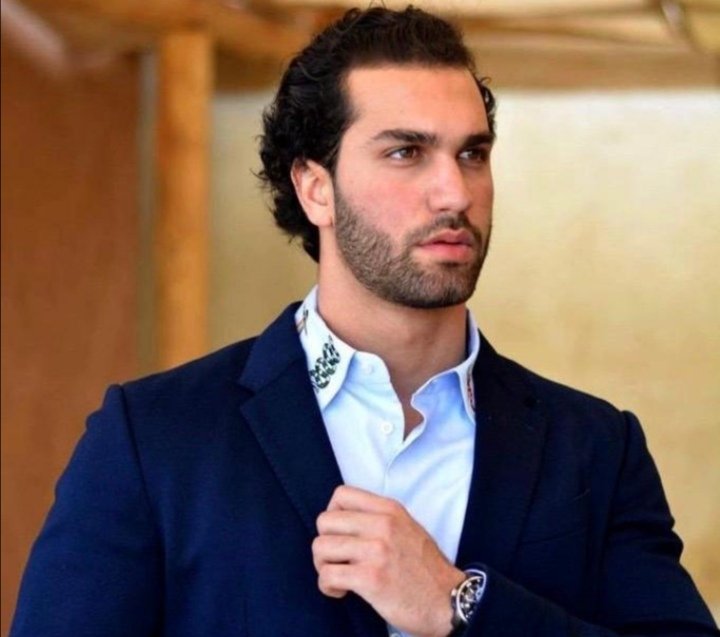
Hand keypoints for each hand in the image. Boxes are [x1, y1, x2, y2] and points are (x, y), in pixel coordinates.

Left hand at [312, 485, 464, 636]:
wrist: (447, 600)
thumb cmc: (424, 567)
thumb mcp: (406, 527)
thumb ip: (378, 518)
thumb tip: (342, 519)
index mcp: (390, 509)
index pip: (341, 495)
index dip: (332, 514)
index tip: (340, 533)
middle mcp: (382, 525)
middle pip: (324, 521)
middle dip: (324, 543)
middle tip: (336, 559)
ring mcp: (376, 551)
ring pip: (320, 547)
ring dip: (323, 566)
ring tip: (337, 575)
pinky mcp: (370, 578)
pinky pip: (327, 575)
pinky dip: (327, 586)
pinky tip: (341, 591)